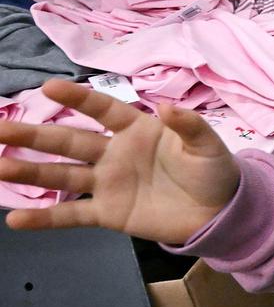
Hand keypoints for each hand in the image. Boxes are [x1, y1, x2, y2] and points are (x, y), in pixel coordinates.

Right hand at [1, 79, 239, 244]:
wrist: (221, 213)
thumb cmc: (213, 171)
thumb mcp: (207, 146)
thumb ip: (189, 126)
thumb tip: (166, 106)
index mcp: (137, 130)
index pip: (102, 110)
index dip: (77, 99)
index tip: (48, 86)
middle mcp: (115, 153)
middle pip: (69, 141)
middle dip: (33, 135)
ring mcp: (108, 183)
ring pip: (62, 175)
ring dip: (29, 172)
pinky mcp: (108, 213)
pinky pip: (72, 215)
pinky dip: (45, 219)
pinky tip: (16, 220)